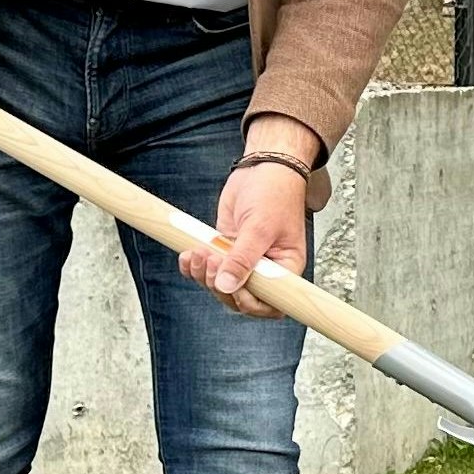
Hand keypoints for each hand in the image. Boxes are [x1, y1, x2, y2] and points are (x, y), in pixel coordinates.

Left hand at [181, 161, 308, 318]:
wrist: (262, 169)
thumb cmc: (274, 193)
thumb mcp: (259, 227)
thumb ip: (243, 259)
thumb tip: (226, 286)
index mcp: (285, 269)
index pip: (271, 304)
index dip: (250, 302)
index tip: (235, 287)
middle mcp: (265, 270)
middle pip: (239, 298)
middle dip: (220, 284)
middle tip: (211, 260)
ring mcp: (243, 261)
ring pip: (219, 285)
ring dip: (203, 274)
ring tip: (199, 252)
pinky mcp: (225, 251)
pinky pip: (207, 270)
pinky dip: (193, 266)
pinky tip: (188, 254)